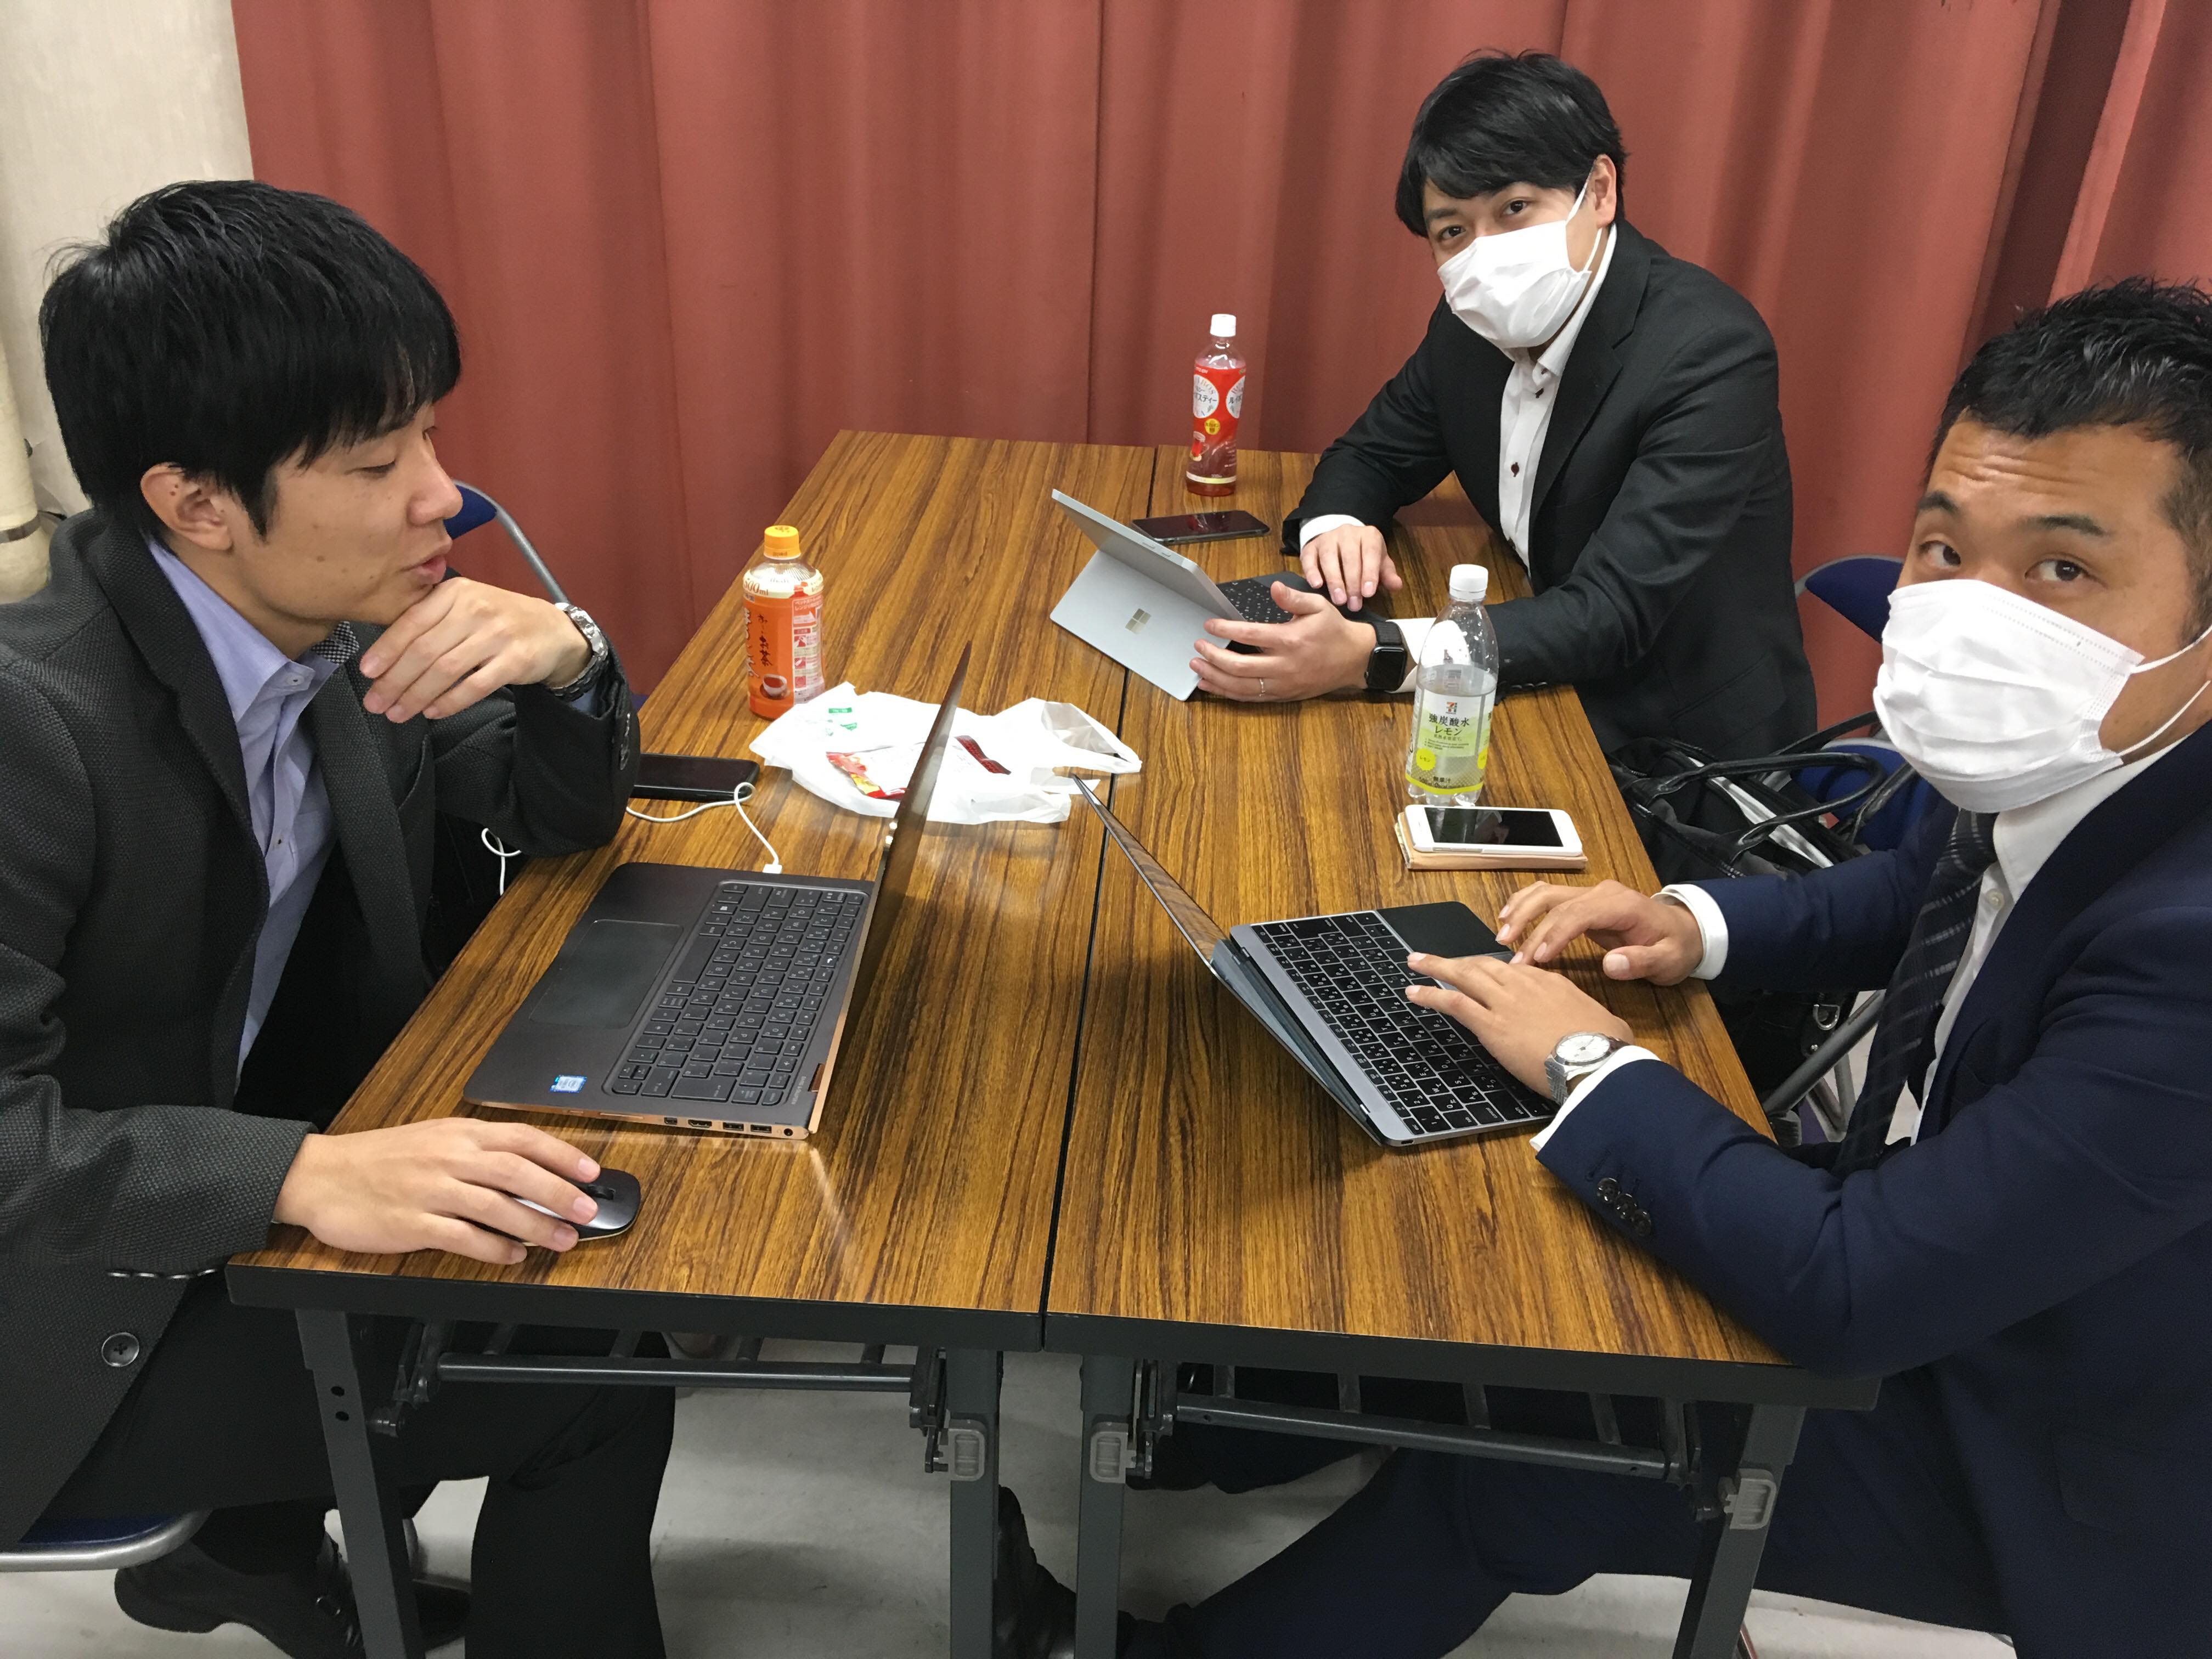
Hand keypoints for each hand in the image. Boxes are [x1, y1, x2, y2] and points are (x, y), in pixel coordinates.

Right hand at [272, 1118, 602, 1265]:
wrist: (321, 1176)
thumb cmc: (380, 1159)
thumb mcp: (434, 1138)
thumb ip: (478, 1150)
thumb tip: (529, 1166)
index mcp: (459, 1134)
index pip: (523, 1139)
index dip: (562, 1155)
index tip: (590, 1171)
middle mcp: (450, 1158)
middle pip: (518, 1173)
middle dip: (560, 1193)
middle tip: (588, 1210)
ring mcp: (432, 1191)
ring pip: (497, 1207)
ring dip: (536, 1226)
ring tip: (562, 1240)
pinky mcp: (413, 1224)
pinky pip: (464, 1238)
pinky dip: (494, 1249)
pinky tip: (514, 1256)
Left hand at [358, 578, 591, 721]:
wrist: (552, 629)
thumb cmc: (497, 619)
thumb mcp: (464, 605)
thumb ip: (430, 619)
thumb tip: (385, 655)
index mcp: (455, 592)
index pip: (412, 622)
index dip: (386, 649)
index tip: (367, 672)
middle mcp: (476, 609)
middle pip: (425, 650)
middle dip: (395, 680)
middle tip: (376, 702)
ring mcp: (498, 635)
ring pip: (446, 670)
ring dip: (416, 695)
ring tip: (398, 712)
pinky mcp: (516, 661)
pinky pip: (475, 686)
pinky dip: (450, 702)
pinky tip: (432, 711)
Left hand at [1192, 582, 1374, 700]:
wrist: (1354, 659)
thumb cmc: (1334, 631)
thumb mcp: (1318, 606)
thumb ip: (1293, 597)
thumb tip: (1274, 588)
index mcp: (1290, 640)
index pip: (1249, 635)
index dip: (1224, 630)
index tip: (1209, 625)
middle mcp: (1284, 665)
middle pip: (1239, 666)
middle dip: (1213, 656)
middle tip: (1198, 647)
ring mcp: (1283, 684)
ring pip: (1241, 687)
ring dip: (1215, 678)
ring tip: (1197, 667)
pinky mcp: (1283, 695)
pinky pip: (1250, 698)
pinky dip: (1227, 693)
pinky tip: (1211, 685)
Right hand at [1300, 523, 1402, 611]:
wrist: (1340, 541)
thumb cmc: (1363, 555)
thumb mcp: (1378, 562)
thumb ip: (1387, 574)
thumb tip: (1397, 585)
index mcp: (1368, 535)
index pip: (1370, 552)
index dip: (1369, 573)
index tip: (1368, 594)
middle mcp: (1348, 532)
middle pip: (1350, 557)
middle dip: (1352, 583)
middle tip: (1354, 604)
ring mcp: (1327, 538)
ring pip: (1329, 558)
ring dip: (1335, 580)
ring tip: (1339, 600)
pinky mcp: (1311, 546)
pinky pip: (1310, 558)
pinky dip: (1312, 572)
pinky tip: (1317, 585)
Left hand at [1406, 952, 1631, 1093]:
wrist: (1596, 1059)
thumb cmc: (1607, 1047)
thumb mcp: (1606, 1023)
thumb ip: (1593, 1019)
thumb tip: (1602, 1030)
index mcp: (1551, 981)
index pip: (1514, 970)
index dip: (1492, 971)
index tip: (1479, 973)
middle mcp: (1524, 984)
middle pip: (1484, 965)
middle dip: (1457, 961)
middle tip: (1433, 958)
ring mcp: (1505, 1002)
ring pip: (1464, 975)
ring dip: (1436, 968)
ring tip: (1415, 963)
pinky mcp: (1490, 1025)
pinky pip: (1454, 1003)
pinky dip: (1431, 995)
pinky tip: (1414, 993)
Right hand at [1494, 879, 1705, 985]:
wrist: (1685, 931)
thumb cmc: (1675, 947)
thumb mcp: (1668, 961)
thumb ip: (1641, 962)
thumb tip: (1611, 963)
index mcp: (1621, 905)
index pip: (1579, 913)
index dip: (1555, 933)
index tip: (1537, 958)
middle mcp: (1601, 893)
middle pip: (1555, 900)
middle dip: (1529, 925)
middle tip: (1511, 952)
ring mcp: (1590, 894)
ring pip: (1546, 893)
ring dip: (1521, 911)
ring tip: (1502, 936)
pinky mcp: (1583, 902)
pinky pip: (1549, 897)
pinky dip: (1525, 904)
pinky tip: (1508, 918)